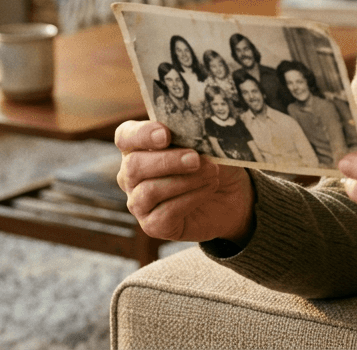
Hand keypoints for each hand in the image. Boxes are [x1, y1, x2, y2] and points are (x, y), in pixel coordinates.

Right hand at [115, 120, 254, 243]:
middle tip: (196, 159)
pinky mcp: (153, 225)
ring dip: (184, 181)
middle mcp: (131, 176)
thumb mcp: (205, 144)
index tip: (166, 135)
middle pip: (134, 165)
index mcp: (138, 148)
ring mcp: (139, 202)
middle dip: (167, 161)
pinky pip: (166, 213)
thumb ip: (191, 135)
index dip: (141, 134)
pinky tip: (209, 188)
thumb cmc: (212, 163)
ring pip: (149, 191)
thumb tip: (194, 131)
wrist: (231, 195)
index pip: (125, 137)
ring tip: (212, 173)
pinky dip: (191, 198)